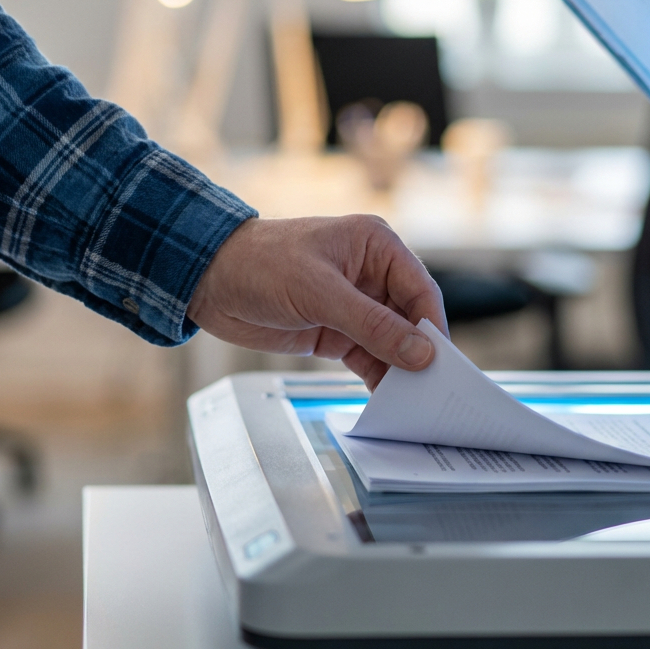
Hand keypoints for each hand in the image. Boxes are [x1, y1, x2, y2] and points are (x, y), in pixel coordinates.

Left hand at [187, 215, 446, 389]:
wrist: (208, 280)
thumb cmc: (261, 263)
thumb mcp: (320, 292)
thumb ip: (373, 325)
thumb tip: (421, 352)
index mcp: (376, 246)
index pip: (420, 289)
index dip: (432, 326)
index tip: (441, 362)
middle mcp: (372, 274)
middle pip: (411, 318)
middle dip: (420, 352)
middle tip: (434, 389)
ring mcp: (355, 305)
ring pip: (392, 342)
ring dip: (401, 370)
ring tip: (413, 402)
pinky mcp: (337, 332)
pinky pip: (369, 357)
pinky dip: (378, 378)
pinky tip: (387, 400)